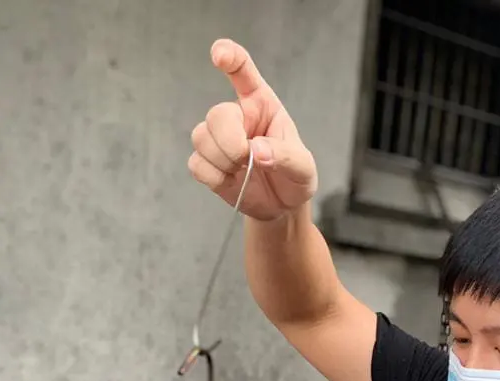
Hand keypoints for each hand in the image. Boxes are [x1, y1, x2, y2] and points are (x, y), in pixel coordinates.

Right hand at [188, 39, 317, 221]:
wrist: (282, 207)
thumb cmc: (294, 177)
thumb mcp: (303, 167)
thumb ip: (285, 156)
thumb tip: (257, 151)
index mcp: (261, 104)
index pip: (243, 71)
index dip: (230, 57)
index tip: (219, 54)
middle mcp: (237, 116)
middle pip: (216, 115)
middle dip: (231, 143)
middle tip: (249, 159)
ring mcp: (219, 139)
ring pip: (201, 138)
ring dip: (223, 161)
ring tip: (243, 171)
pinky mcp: (207, 162)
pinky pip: (196, 164)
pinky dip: (214, 177)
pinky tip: (231, 181)